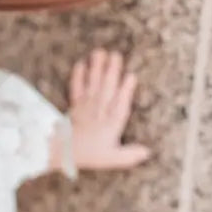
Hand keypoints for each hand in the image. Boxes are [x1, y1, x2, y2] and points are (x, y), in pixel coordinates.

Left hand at [68, 48, 150, 170]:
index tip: (131, 76)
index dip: (126, 90)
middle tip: (116, 54)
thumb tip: (148, 152)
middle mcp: (99, 112)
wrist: (63, 153)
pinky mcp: (75, 105)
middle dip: (112, 71)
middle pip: (107, 88)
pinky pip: (76, 88)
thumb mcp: (112, 159)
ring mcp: (86, 107)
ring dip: (96, 68)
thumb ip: (130, 155)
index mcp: (112, 123)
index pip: (121, 104)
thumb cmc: (90, 155)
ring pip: (93, 85)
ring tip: (99, 52)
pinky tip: (80, 64)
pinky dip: (77, 76)